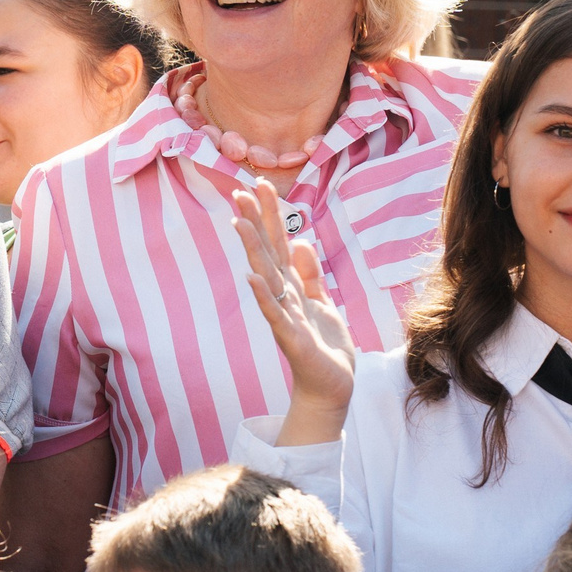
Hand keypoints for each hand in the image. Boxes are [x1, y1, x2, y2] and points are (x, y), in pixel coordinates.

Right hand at [232, 180, 355, 430]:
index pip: (278, 243)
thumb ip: (310, 273)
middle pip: (266, 252)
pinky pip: (275, 314)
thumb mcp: (322, 301)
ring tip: (239, 223)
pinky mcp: (291, 338)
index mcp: (292, 286)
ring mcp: (284, 316)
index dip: (270, 215)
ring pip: (266, 276)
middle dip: (255, 222)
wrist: (332, 386)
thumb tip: (299, 241)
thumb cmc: (325, 346)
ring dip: (252, 250)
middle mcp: (283, 297)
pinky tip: (252, 278)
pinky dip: (264, 296)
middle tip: (240, 190)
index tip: (259, 185)